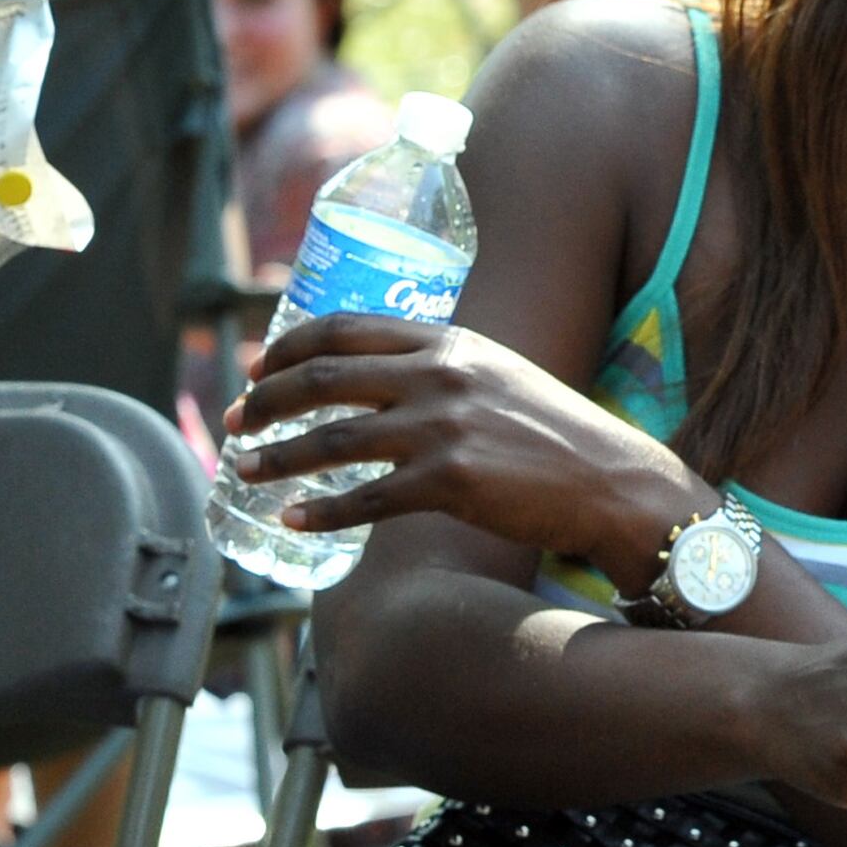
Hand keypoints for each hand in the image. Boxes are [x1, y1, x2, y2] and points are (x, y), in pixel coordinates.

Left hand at [230, 316, 701, 576]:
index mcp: (448, 340)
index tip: (255, 369)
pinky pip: (364, 500)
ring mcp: (443, 428)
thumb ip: (441, 368)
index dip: (287, 347)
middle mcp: (440, 375)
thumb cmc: (555, 435)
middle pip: (324, 376)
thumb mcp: (498, 375)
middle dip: (265, 400)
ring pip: (332, 439)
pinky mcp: (450, 483)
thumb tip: (380, 379)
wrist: (612, 482)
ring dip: (277, 456)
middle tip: (234, 421)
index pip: (344, 327)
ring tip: (243, 471)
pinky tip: (293, 519)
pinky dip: (320, 511)